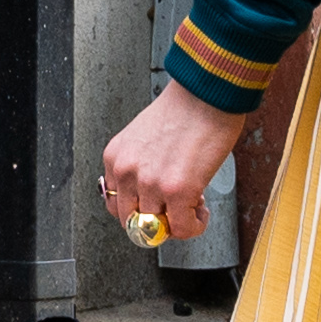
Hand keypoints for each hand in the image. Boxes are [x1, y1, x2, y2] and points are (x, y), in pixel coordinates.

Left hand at [99, 81, 246, 247]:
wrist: (205, 93)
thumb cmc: (183, 109)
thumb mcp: (142, 137)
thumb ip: (140, 164)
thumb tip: (151, 194)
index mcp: (115, 157)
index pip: (115, 204)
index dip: (140, 210)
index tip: (156, 207)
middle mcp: (127, 171)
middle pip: (132, 222)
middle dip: (156, 224)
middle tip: (175, 213)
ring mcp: (150, 183)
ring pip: (157, 229)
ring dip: (178, 223)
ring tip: (193, 207)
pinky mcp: (177, 190)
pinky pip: (181, 228)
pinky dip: (194, 226)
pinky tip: (202, 212)